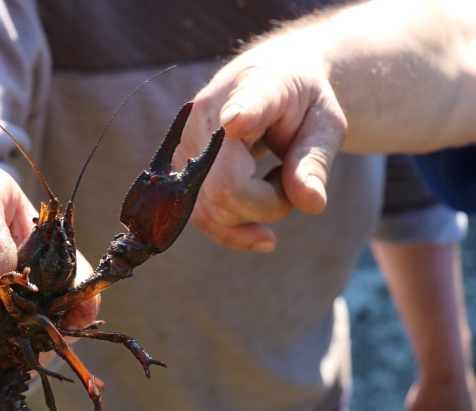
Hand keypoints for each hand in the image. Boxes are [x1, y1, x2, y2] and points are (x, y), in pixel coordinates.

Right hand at [176, 36, 346, 250]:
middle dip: (269, 205)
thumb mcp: (324, 124)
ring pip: (211, 209)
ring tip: (276, 182)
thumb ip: (315, 160)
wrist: (269, 83)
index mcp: (255, 87)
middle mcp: (206, 114)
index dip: (242, 113)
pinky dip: (233, 232)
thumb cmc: (300, 103)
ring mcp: (185, 145)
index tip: (236, 120)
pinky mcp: (178, 171)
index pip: (247, 103)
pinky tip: (261, 235)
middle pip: (226, 185)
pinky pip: (200, 217)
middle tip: (293, 180)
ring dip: (254, 214)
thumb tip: (311, 204)